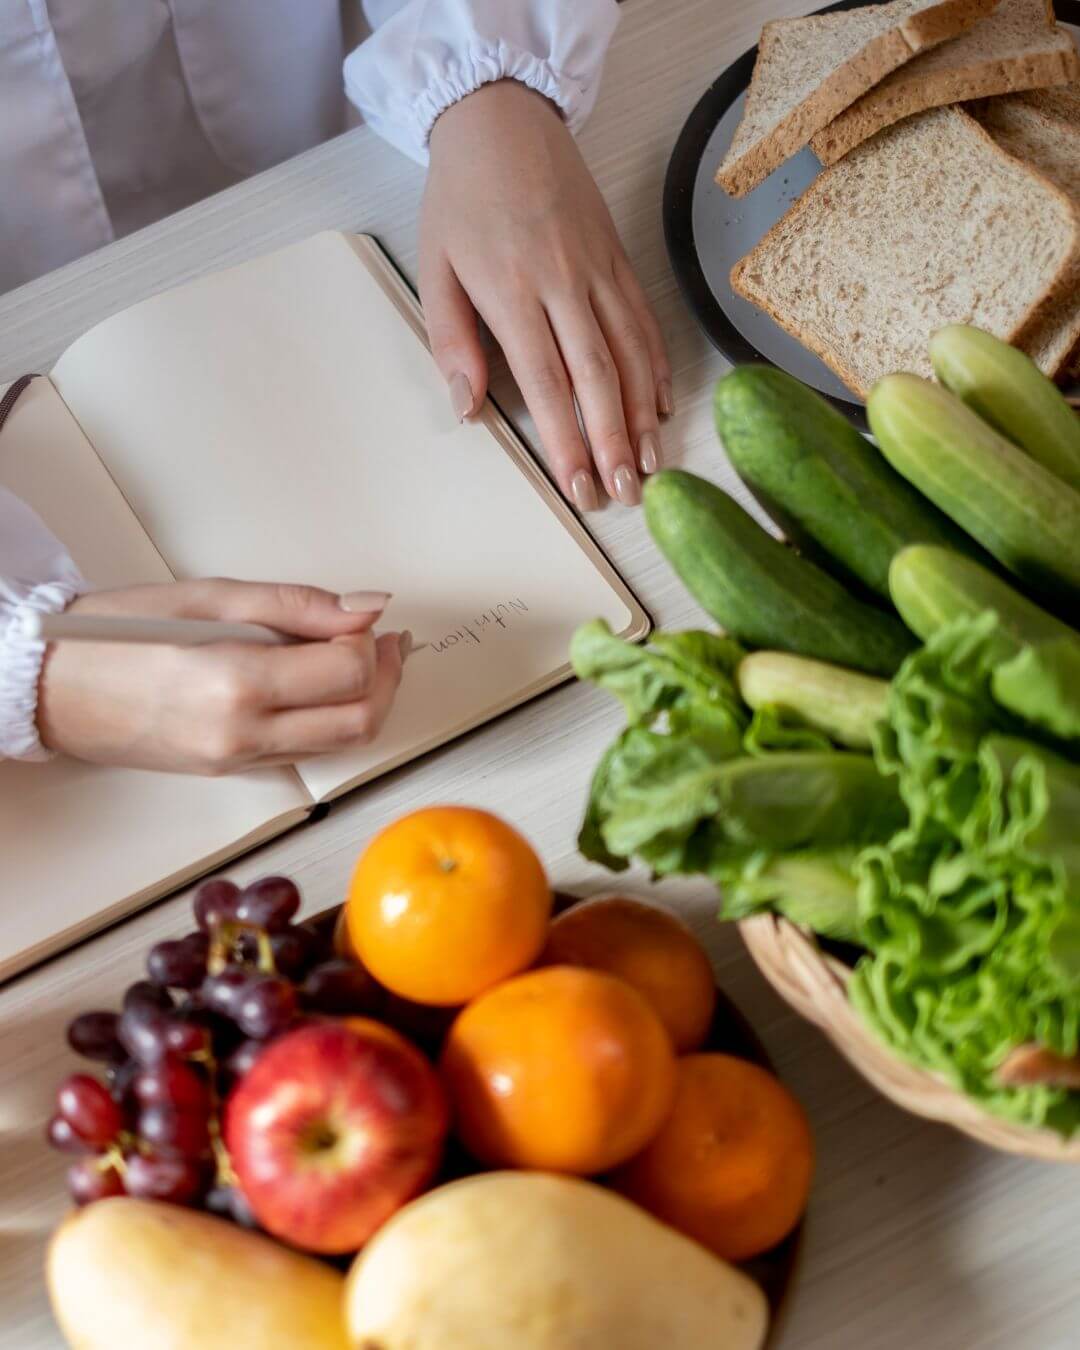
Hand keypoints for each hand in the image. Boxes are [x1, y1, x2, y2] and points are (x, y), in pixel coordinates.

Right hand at [36, 580, 405, 774]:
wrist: (50, 690)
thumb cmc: (114, 635)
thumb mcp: (207, 598)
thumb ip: (296, 604)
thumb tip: (367, 606)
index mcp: (236, 684)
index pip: (347, 673)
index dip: (371, 642)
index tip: (364, 618)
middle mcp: (243, 734)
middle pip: (359, 721)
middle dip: (386, 677)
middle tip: (385, 640)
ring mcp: (238, 761)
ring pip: (340, 744)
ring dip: (366, 701)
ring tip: (358, 657)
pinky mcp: (232, 771)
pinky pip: (305, 750)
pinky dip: (329, 718)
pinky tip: (319, 683)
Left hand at [420, 80, 671, 511]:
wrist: (502, 120)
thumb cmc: (461, 200)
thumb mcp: (435, 268)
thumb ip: (451, 342)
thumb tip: (466, 409)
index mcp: (512, 290)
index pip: (546, 382)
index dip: (567, 439)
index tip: (579, 485)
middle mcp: (564, 282)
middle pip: (598, 376)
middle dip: (613, 441)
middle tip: (625, 493)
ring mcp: (598, 269)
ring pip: (631, 352)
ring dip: (643, 415)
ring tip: (650, 465)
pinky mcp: (619, 256)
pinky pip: (644, 320)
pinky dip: (657, 367)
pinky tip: (662, 406)